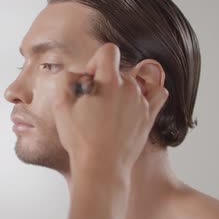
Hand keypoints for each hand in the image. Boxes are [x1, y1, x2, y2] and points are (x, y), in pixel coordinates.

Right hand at [51, 43, 167, 178]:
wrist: (101, 167)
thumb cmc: (80, 139)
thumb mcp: (61, 105)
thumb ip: (66, 79)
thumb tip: (78, 73)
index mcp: (109, 81)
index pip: (108, 51)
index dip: (95, 62)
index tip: (90, 80)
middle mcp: (130, 88)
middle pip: (119, 70)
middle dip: (105, 79)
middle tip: (94, 101)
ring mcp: (142, 102)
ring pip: (133, 82)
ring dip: (120, 90)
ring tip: (108, 111)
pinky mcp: (149, 116)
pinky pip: (157, 93)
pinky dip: (148, 93)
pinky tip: (134, 103)